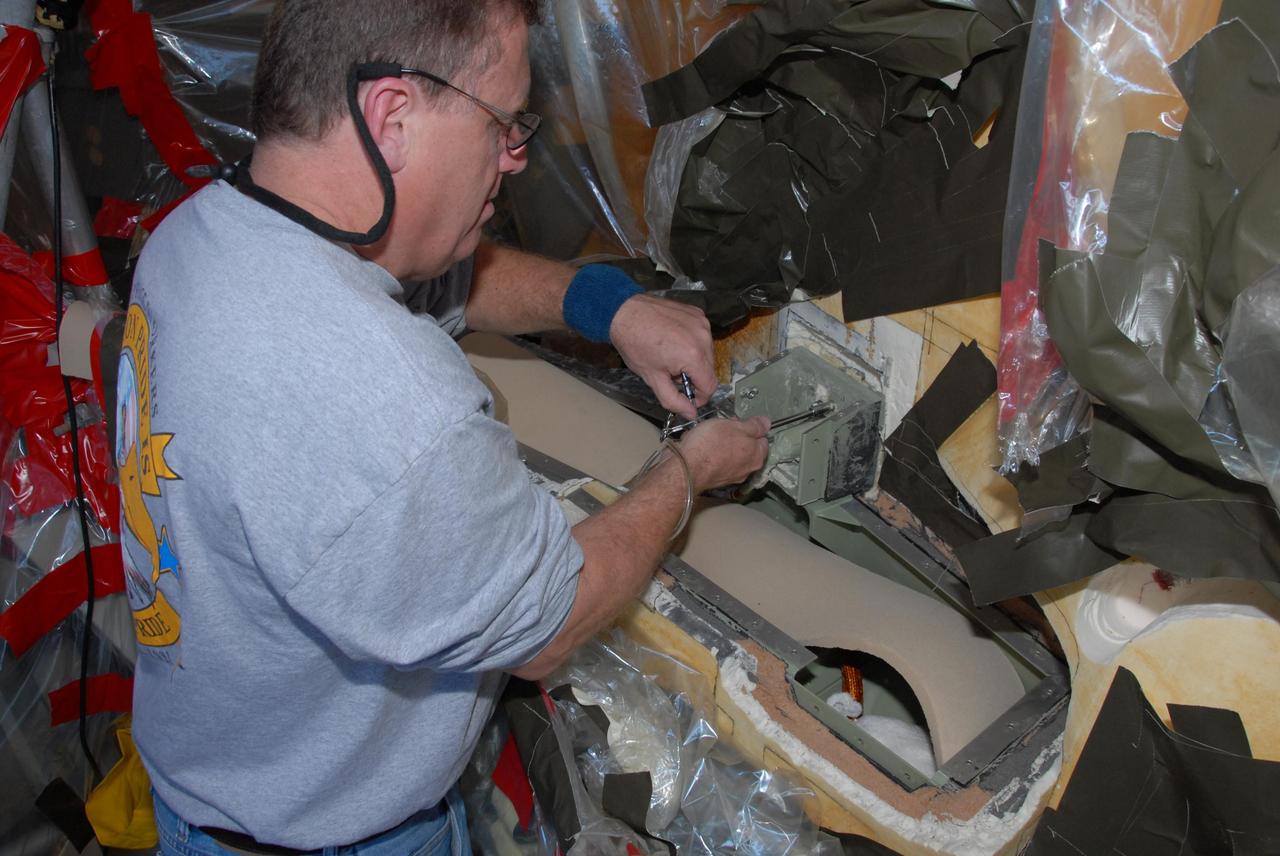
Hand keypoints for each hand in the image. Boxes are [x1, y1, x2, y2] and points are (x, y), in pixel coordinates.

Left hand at [609, 294, 714, 420]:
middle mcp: (703, 337)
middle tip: (671, 373)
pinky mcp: (697, 313)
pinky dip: (692, 343)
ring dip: (694, 359)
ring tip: (671, 355)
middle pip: (709, 369)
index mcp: (693, 356)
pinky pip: (702, 336)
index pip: (710, 386)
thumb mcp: (653, 378)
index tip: (687, 397)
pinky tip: (674, 341)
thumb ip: (673, 400)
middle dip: (694, 377)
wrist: (623, 312)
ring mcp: (701, 323)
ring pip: (707, 353)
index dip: (699, 397)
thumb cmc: (635, 344)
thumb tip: (690, 413)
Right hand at [679, 416, 770, 492]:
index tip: (738, 422)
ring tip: (707, 436)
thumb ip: (754, 425)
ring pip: (728, 454)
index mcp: (757, 456)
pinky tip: (699, 447)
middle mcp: (747, 470)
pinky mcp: (713, 479)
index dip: (750, 427)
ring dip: (720, 444)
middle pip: (745, 447)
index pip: (762, 439)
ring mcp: (730, 477)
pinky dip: (708, 454)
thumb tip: (766, 423)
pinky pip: (714, 461)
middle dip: (734, 436)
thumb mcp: (735, 426)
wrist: (685, 467)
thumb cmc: (711, 445)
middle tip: (722, 427)